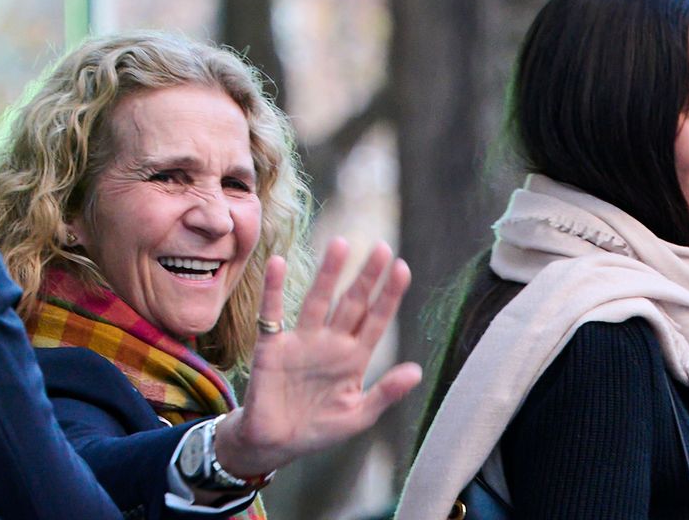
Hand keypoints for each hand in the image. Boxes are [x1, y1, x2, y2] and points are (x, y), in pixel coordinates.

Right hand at [213, 238, 421, 477]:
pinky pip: (272, 313)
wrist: (274, 444)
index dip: (389, 296)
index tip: (403, 269)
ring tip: (341, 245)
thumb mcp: (357, 416)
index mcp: (354, 357)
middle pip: (352, 303)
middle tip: (383, 248)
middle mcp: (331, 342)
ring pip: (318, 300)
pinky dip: (273, 288)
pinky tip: (276, 263)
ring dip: (328, 274)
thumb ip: (385, 393)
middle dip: (367, 277)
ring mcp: (302, 341)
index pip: (376, 320)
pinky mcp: (273, 346)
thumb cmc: (319, 429)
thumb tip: (416, 372)